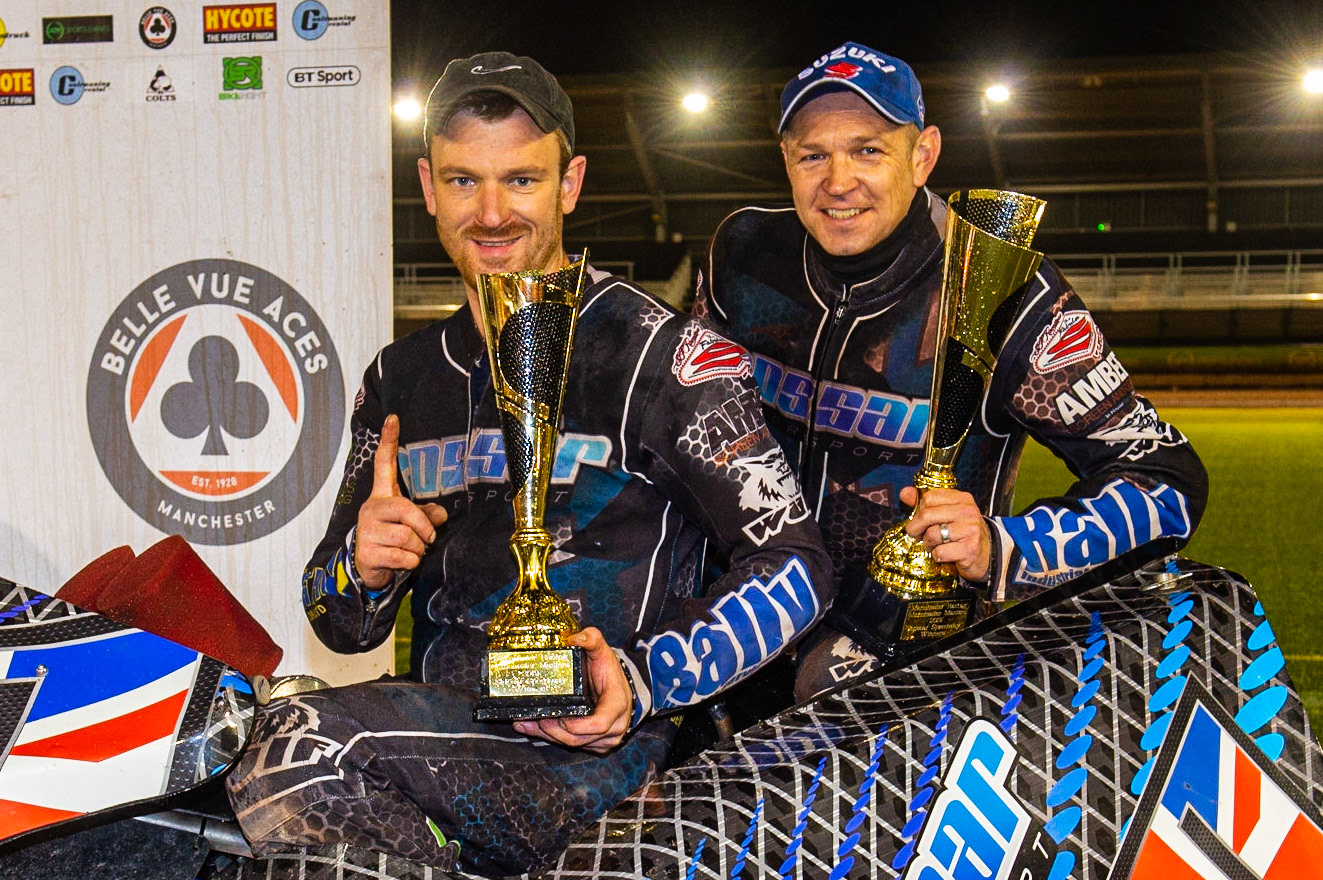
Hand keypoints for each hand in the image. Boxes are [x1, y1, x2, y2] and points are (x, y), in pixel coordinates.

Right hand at [353, 414, 447, 589]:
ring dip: (417, 548)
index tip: (394, 418)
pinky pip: (401, 556)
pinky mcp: (367, 553)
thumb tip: (441, 515)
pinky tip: (404, 562)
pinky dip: (410, 562)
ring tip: (413, 551)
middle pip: (404, 509)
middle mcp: (371, 509)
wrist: (367, 568)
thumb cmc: (392, 539)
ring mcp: (367, 530)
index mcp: (382, 496)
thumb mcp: (410, 524)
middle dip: (423, 526)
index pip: (384, 464)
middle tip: (428, 538)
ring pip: (405, 536)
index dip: (389, 441)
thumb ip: (426, 515)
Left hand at [512, 627, 632, 753]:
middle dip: (554, 731)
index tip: (560, 718)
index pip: (599, 724)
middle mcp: (614, 727)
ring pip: (574, 744)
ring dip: (548, 736)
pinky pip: (573, 746)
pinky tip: (531, 727)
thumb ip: (592, 639)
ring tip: (526, 722)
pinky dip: (551, 738)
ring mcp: (605, 740)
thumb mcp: (603, 651)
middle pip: (580, 738)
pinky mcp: (595, 745)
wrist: (620, 687)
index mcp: (616, 705)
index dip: (577, 725)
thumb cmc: (610, 671)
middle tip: (534, 718)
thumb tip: (574, 637)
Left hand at [900, 486, 991, 582]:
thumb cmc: (963, 533)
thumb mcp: (948, 513)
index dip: (919, 510)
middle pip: (927, 514)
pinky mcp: (970, 549)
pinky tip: (945, 555)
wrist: (987, 555)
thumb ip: (926, 503)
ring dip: (928, 544)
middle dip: (916, 528)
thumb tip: (905, 493)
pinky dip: (937, 556)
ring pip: (932, 535)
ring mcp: (971, 530)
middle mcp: (968, 512)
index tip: (919, 520)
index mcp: (962, 499)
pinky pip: (940, 552)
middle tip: (917, 535)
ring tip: (936, 545)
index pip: (930, 497)